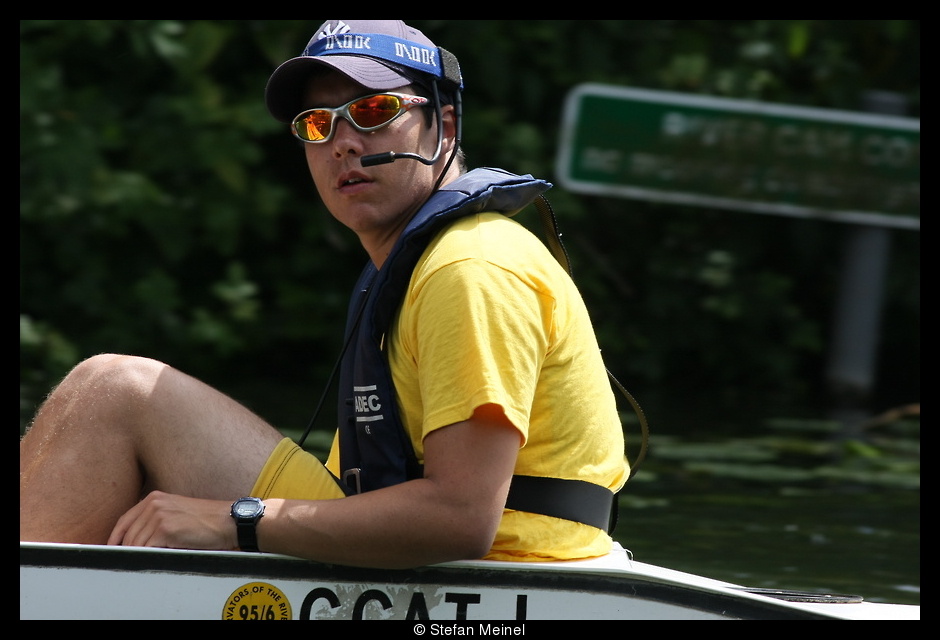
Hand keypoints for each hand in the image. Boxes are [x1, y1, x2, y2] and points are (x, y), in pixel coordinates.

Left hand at [107, 490, 235, 549]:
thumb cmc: (206, 521)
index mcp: (155, 497)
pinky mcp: (165, 528)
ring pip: (135, 543)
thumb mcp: (176, 512)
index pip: (125, 520)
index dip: (116, 537)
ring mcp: (159, 515)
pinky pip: (146, 548)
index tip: (113, 549)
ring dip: (139, 555)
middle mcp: (154, 503)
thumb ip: (155, 519)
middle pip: (128, 533)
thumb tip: (136, 539)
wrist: (227, 521)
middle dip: (126, 550)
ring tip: (146, 561)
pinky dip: (147, 556)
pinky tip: (156, 558)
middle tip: (129, 561)